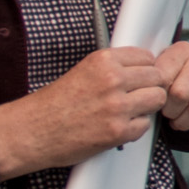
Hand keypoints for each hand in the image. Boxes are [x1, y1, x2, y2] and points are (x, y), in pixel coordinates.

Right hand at [0, 45, 166, 176]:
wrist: (31, 131)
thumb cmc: (54, 104)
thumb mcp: (83, 71)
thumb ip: (112, 67)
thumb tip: (143, 68)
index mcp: (103, 61)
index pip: (147, 57)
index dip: (145, 70)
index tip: (140, 78)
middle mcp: (112, 80)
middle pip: (157, 78)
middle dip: (149, 88)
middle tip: (136, 97)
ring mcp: (117, 106)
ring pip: (157, 99)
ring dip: (146, 107)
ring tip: (128, 112)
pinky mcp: (118, 131)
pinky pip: (145, 125)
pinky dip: (135, 128)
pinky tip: (118, 127)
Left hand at [153, 41, 188, 133]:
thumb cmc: (182, 78)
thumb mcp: (165, 74)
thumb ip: (154, 80)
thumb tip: (146, 95)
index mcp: (183, 49)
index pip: (162, 77)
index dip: (157, 97)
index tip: (157, 102)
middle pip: (181, 93)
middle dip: (171, 111)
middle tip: (170, 114)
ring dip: (186, 121)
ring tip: (181, 121)